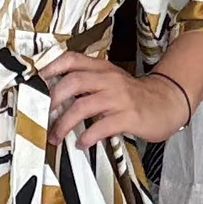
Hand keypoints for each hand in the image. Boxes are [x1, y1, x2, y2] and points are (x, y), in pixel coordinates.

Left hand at [40, 53, 189, 148]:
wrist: (167, 102)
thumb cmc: (133, 96)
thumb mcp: (110, 81)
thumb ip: (87, 83)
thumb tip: (54, 93)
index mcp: (101, 69)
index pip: (71, 60)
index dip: (50, 69)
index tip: (35, 82)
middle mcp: (109, 79)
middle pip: (73, 82)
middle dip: (52, 100)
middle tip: (41, 116)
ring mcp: (119, 98)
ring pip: (83, 106)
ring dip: (64, 123)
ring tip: (56, 136)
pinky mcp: (129, 116)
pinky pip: (102, 126)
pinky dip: (88, 136)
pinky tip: (82, 143)